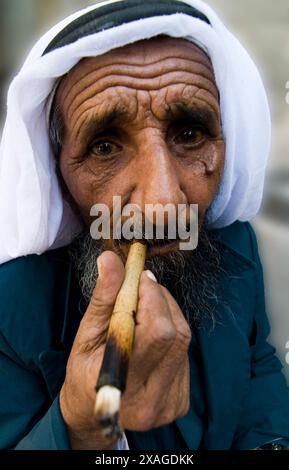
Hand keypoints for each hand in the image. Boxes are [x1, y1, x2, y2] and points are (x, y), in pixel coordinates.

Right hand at [60, 251, 190, 448]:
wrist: (92, 413)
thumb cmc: (83, 373)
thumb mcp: (85, 335)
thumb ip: (103, 298)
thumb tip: (110, 259)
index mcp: (124, 385)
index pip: (157, 332)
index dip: (153, 297)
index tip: (140, 277)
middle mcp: (154, 399)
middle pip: (176, 333)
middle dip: (161, 301)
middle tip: (142, 289)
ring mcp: (171, 402)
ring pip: (184, 339)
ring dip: (168, 314)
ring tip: (146, 309)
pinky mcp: (181, 400)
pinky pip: (184, 352)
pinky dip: (171, 333)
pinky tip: (153, 335)